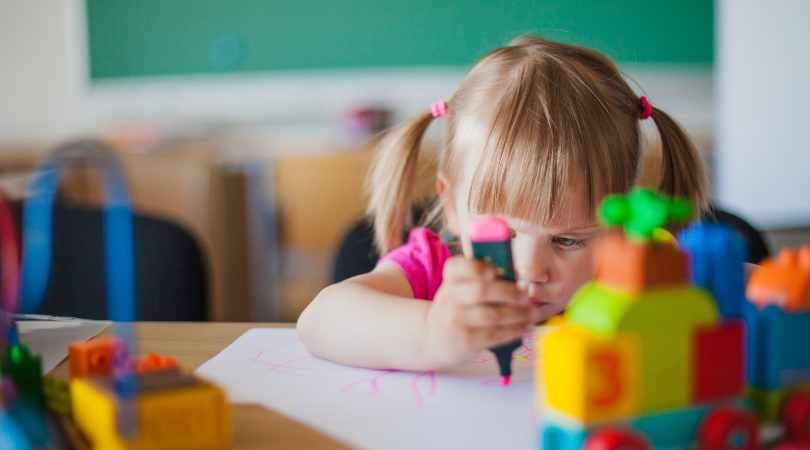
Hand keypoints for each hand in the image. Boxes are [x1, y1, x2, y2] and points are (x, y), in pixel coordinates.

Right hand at [425, 256, 540, 365]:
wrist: (434, 339)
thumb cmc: (456, 310)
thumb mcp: (458, 291)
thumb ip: (479, 282)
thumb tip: (517, 281)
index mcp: (450, 281)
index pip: (456, 267)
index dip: (474, 267)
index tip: (492, 271)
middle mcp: (450, 299)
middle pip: (481, 291)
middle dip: (508, 292)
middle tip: (525, 296)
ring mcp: (457, 321)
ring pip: (493, 315)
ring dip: (518, 314)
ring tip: (533, 313)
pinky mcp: (467, 341)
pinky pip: (496, 334)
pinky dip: (515, 330)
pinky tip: (526, 326)